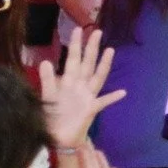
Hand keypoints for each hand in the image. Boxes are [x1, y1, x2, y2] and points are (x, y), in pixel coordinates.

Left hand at [38, 27, 125, 147]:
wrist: (56, 138)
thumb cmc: (51, 118)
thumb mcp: (46, 97)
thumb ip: (47, 80)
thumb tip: (46, 61)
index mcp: (68, 82)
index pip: (73, 59)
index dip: (76, 45)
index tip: (78, 30)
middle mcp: (79, 86)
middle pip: (87, 64)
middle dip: (91, 48)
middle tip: (96, 32)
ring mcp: (87, 97)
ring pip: (97, 77)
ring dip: (103, 64)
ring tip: (110, 50)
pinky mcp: (91, 109)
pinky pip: (103, 102)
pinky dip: (112, 97)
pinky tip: (122, 92)